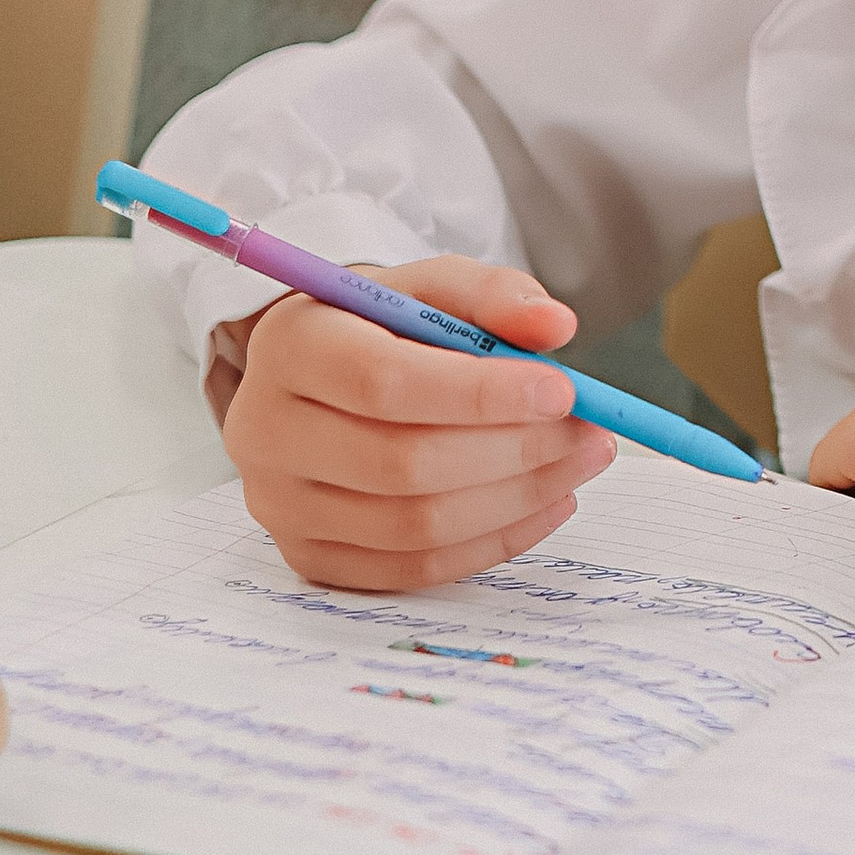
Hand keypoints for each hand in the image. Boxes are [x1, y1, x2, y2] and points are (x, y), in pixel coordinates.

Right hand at [218, 256, 614, 591]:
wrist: (322, 375)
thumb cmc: (382, 323)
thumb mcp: (432, 285)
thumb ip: (493, 295)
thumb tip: (555, 326)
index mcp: (289, 346)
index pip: (384, 383)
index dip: (480, 394)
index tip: (563, 390)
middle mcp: (264, 432)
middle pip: (403, 464)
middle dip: (515, 451)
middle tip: (590, 432)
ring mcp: (280, 507)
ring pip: (413, 527)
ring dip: (517, 498)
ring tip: (580, 462)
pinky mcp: (309, 557)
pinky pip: (411, 570)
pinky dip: (492, 542)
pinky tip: (546, 503)